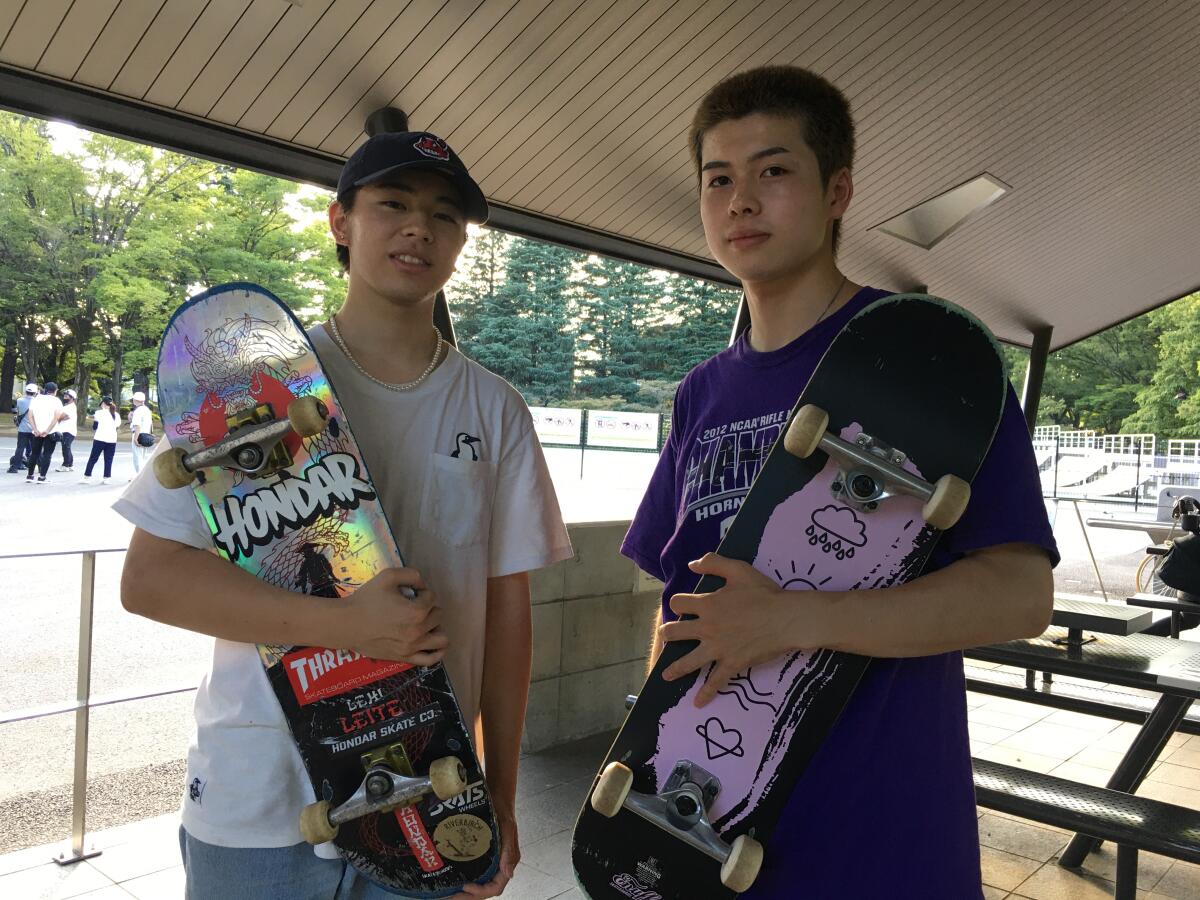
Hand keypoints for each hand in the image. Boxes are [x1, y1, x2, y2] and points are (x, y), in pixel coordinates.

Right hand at [341, 567, 447, 664]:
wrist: (346, 624)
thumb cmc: (366, 599)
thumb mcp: (388, 576)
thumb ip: (411, 575)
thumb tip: (423, 585)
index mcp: (416, 611)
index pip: (432, 597)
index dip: (422, 592)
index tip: (411, 594)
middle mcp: (418, 631)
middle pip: (438, 615)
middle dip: (429, 608)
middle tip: (414, 606)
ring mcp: (413, 647)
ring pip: (441, 639)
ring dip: (436, 628)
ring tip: (425, 624)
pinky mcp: (405, 658)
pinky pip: (431, 659)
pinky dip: (437, 652)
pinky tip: (430, 642)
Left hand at [452, 812, 517, 897]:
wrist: (497, 796)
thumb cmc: (503, 810)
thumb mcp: (507, 828)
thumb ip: (509, 851)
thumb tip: (508, 874)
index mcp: (508, 861)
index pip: (496, 887)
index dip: (481, 891)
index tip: (465, 886)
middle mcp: (499, 864)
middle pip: (485, 889)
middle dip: (468, 896)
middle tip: (450, 897)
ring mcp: (490, 860)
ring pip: (479, 883)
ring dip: (465, 892)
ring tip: (448, 894)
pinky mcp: (482, 855)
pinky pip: (474, 872)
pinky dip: (463, 878)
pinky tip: (451, 878)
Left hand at [659, 553, 824, 706]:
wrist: (785, 618)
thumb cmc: (764, 593)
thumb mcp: (739, 570)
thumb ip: (713, 563)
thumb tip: (692, 565)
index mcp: (707, 604)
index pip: (679, 604)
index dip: (678, 603)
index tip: (682, 606)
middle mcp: (707, 628)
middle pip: (675, 632)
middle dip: (669, 634)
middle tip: (667, 636)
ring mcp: (718, 648)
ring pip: (688, 661)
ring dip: (675, 669)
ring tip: (666, 675)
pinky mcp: (731, 664)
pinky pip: (715, 682)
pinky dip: (706, 694)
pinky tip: (697, 703)